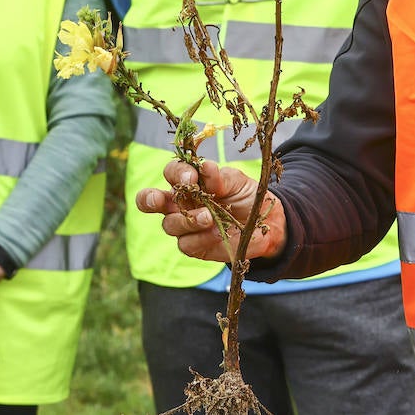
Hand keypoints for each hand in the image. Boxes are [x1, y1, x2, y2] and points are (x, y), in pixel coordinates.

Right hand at [135, 159, 286, 261]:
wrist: (266, 223)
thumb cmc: (247, 197)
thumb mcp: (237, 182)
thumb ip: (220, 177)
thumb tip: (206, 167)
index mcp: (189, 182)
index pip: (171, 173)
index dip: (176, 173)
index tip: (192, 177)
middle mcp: (181, 203)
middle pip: (150, 200)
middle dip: (149, 199)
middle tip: (159, 199)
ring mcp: (185, 226)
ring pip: (170, 224)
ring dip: (188, 220)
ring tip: (209, 217)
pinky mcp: (194, 246)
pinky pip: (186, 244)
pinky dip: (201, 238)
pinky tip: (217, 233)